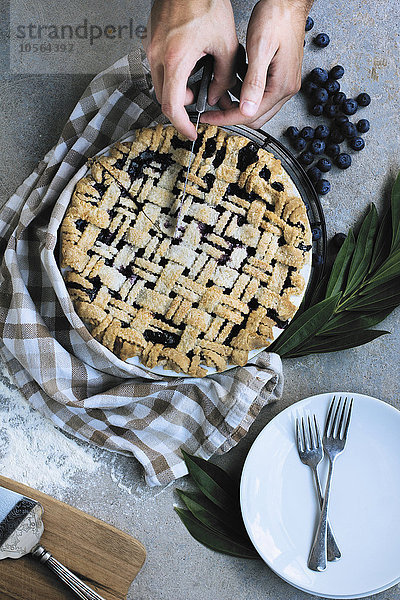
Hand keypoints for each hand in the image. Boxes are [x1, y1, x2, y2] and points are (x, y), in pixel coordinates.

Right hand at [144, 0, 237, 139]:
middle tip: (197, 98)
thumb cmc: (204, 1)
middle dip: (181, 104)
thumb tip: (218, 94)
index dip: (181, 124)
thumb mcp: (225, 43)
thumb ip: (224, 75)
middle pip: (164, 98)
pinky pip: (158, 66)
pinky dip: (172, 73)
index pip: (172, 106)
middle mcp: (157, 55)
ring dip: (176, 88)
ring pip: (159, 83)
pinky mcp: (151, 40)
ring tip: (195, 76)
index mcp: (175, 59)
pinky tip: (188, 61)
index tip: (190, 131)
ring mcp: (151, 47)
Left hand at [202, 0, 311, 129]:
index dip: (226, 118)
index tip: (209, 117)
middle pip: (255, 117)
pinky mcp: (281, 77)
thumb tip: (247, 110)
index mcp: (282, 86)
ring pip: (258, 108)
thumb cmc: (277, 17)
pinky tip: (235, 83)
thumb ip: (254, 82)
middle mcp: (286, 89)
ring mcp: (285, 83)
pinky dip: (246, 95)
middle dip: (232, 116)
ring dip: (238, 106)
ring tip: (221, 94)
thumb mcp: (260, 49)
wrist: (290, 2)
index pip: (250, 115)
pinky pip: (261, 95)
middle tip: (212, 110)